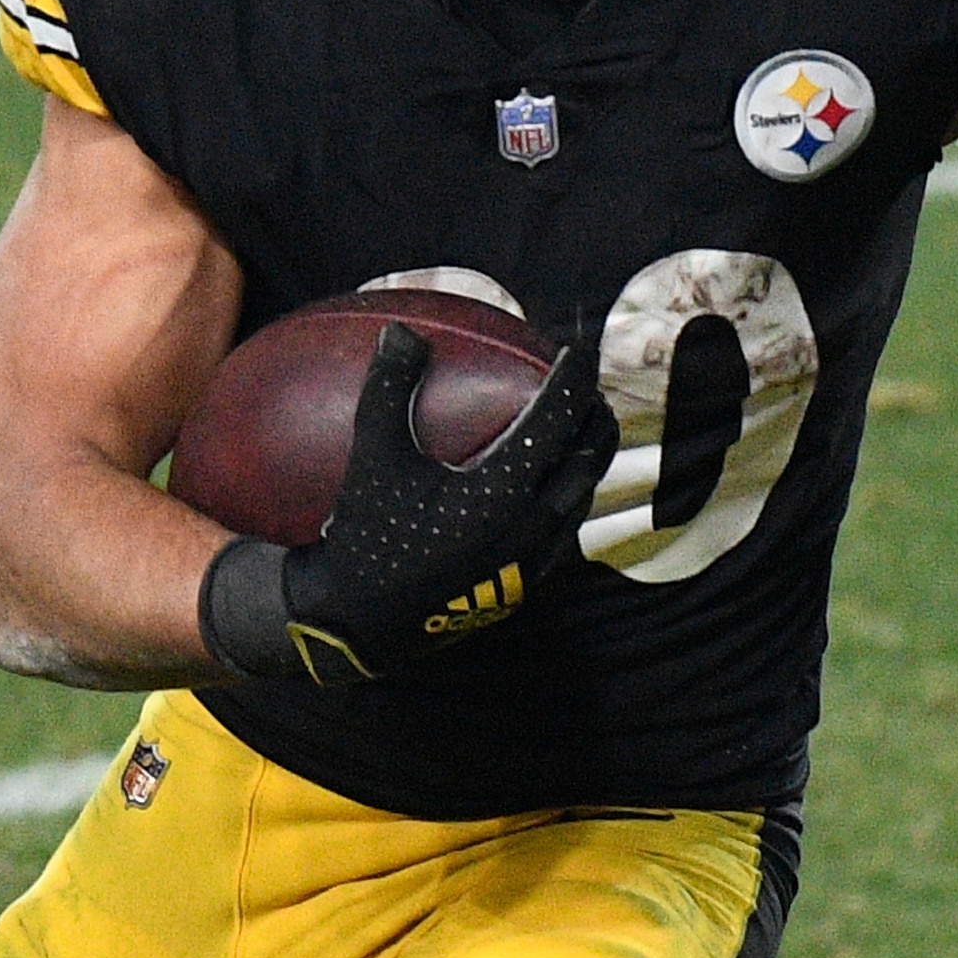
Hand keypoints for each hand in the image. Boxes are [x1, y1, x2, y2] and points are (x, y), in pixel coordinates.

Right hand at [202, 325, 617, 684]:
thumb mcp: (372, 460)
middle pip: (589, 458)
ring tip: (579, 427)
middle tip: (587, 386)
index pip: (558, 421)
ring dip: (587, 456)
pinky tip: (549, 483)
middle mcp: (531, 527)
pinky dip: (569, 492)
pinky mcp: (528, 583)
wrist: (362, 626)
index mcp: (502, 493)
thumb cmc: (366, 538)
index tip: (578, 350)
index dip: (574, 380)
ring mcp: (534, 560)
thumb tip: (401, 331)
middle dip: (595, 416)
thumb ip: (389, 390)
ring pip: (584, 496)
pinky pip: (567, 527)